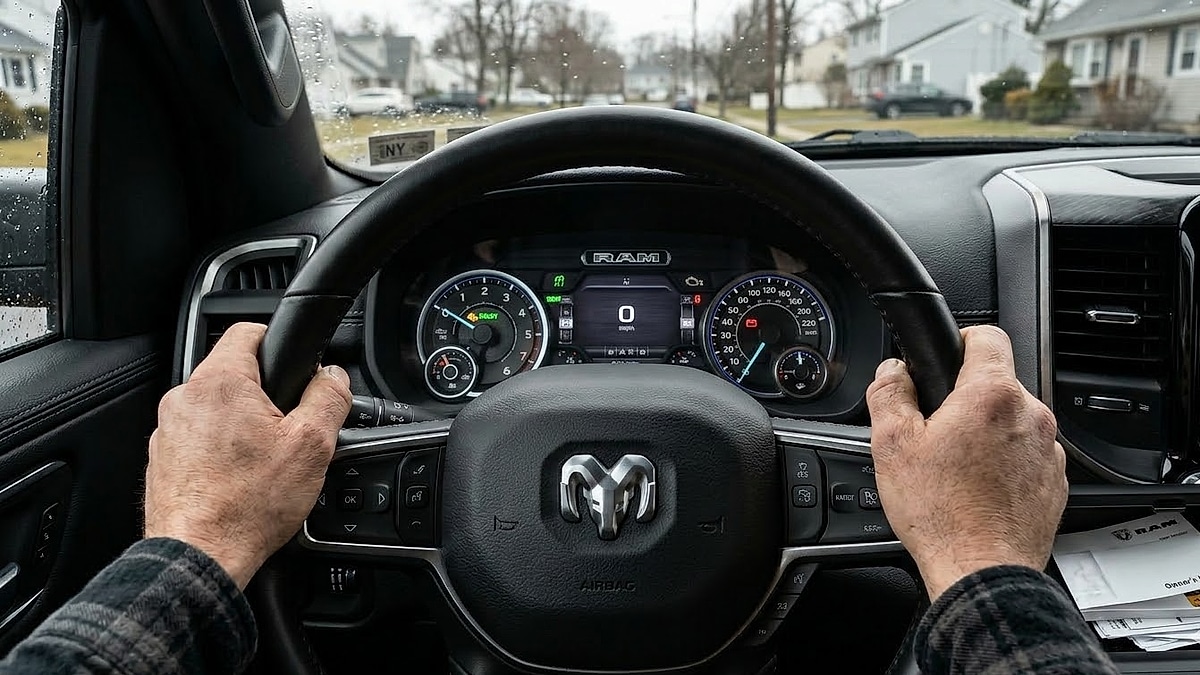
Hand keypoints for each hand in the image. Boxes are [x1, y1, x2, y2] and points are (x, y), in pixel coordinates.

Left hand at [144, 323, 351, 588]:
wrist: (199, 557)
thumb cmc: (247, 505)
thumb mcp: (312, 445)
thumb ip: (329, 398)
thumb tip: (333, 377)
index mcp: (221, 382)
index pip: (249, 330)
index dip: (279, 341)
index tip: (295, 366)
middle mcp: (185, 398)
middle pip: (233, 372)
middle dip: (264, 392)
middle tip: (289, 426)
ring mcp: (168, 430)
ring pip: (215, 407)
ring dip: (241, 423)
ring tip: (265, 459)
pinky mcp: (162, 460)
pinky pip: (198, 438)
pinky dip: (219, 450)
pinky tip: (240, 478)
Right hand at [866, 325, 1066, 599]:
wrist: (981, 570)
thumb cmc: (941, 513)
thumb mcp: (891, 445)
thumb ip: (889, 394)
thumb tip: (891, 371)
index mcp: (991, 396)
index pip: (988, 336)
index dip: (962, 338)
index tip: (947, 355)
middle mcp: (1031, 415)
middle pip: (998, 383)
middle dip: (966, 398)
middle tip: (935, 428)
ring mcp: (1049, 451)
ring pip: (1013, 421)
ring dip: (987, 432)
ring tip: (954, 466)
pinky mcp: (1054, 482)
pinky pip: (1026, 456)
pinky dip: (1004, 463)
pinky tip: (976, 488)